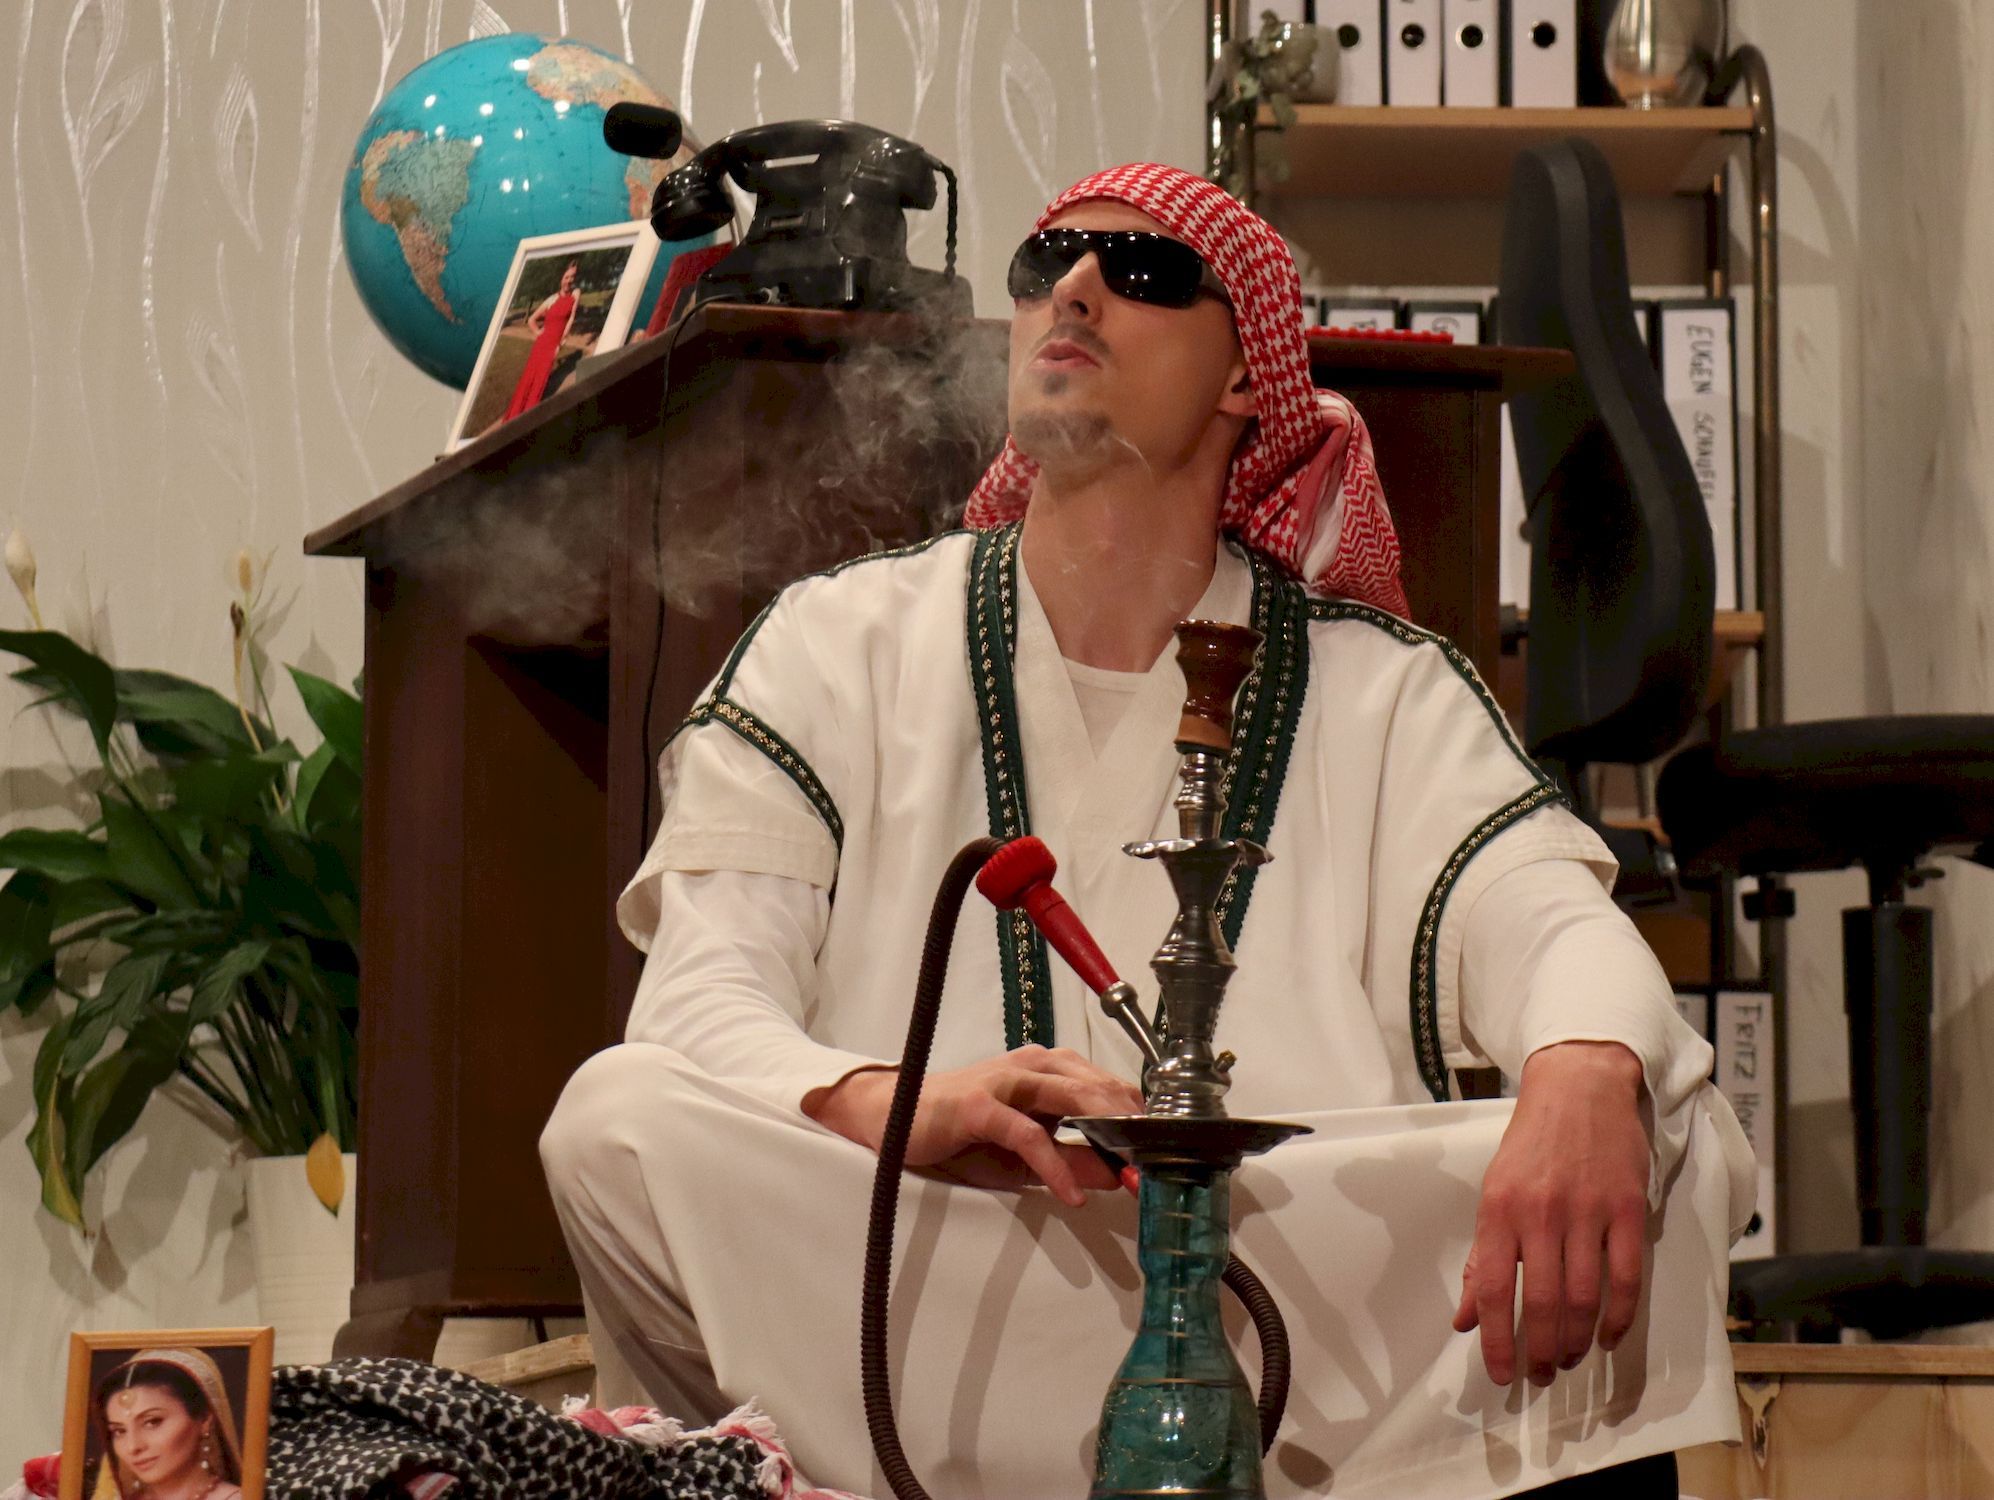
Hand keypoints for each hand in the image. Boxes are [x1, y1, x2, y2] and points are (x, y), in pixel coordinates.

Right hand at [803, 1045, 1142, 1206]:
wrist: (891, 1116)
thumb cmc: (958, 1130)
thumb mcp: (1022, 1155)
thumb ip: (1069, 1161)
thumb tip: (1119, 1177)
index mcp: (1047, 1069)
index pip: (1108, 1085)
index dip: (1139, 1118)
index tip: (1166, 1152)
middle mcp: (1031, 1066)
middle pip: (1100, 1088)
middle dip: (1134, 1126)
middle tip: (1161, 1165)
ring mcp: (1005, 1082)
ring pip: (1072, 1097)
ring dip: (1107, 1135)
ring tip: (1132, 1171)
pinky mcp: (980, 1106)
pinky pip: (1028, 1135)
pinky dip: (1055, 1165)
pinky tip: (1073, 1193)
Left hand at [1452, 1041, 1650, 1386]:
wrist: (1578, 1088)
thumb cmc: (1530, 1146)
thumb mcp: (1493, 1193)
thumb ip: (1483, 1259)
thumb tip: (1467, 1319)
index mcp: (1498, 1210)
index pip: (1495, 1291)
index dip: (1497, 1341)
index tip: (1502, 1374)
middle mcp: (1540, 1213)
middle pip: (1543, 1303)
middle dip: (1541, 1350)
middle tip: (1542, 1375)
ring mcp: (1586, 1211)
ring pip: (1584, 1297)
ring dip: (1577, 1340)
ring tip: (1570, 1359)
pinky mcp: (1625, 1208)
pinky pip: (1625, 1277)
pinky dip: (1618, 1317)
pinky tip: (1609, 1337)